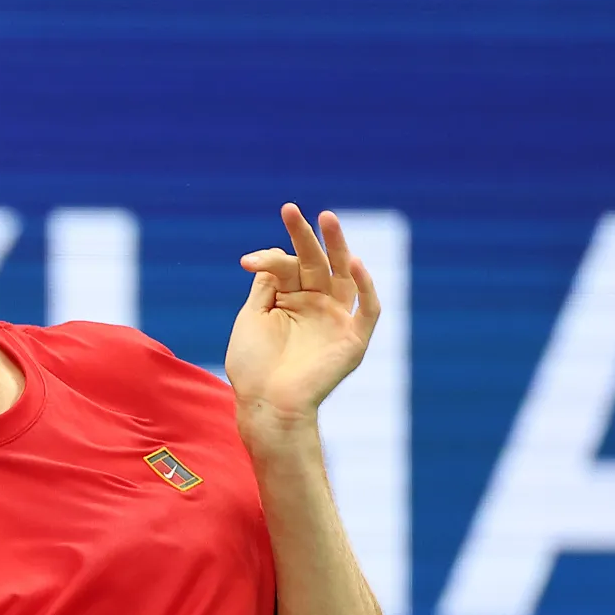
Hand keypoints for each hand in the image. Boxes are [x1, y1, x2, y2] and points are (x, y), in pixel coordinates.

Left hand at [226, 204, 381, 446]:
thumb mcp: (253, 318)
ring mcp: (336, 320)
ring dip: (339, 247)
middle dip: (306, 236)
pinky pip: (368, 308)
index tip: (247, 261)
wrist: (266, 405)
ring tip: (327, 217)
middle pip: (316, 263)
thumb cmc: (253, 367)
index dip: (270, 258)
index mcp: (290, 301)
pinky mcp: (354, 339)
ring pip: (344, 275)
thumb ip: (267, 286)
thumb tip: (275, 254)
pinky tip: (354, 263)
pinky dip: (365, 286)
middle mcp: (316, 306)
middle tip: (291, 209)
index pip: (288, 266)